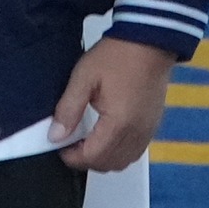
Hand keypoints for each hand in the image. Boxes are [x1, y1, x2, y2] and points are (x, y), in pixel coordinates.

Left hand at [52, 39, 176, 171]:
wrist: (149, 43)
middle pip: (109, 164)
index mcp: (118, 124)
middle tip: (70, 144)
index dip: (72, 157)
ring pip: (123, 162)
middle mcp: (136, 134)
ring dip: (103, 159)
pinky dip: (118, 152)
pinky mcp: (153, 126)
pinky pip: (135, 151)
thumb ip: (68, 109)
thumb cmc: (116, 57)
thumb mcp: (84, 78)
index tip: (59, 146)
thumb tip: (55, 135)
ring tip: (86, 141)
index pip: (92, 157)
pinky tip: (105, 137)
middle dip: (86, 160)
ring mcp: (147, 131)